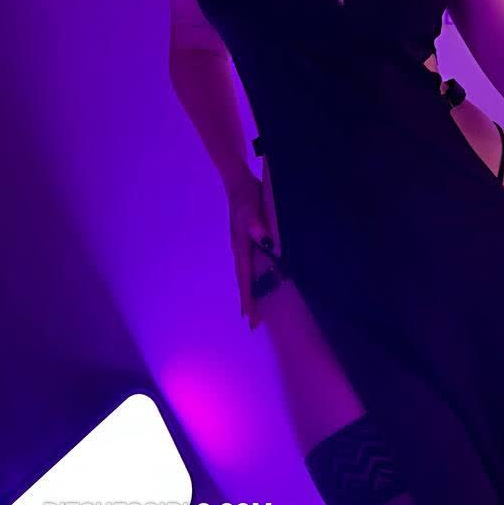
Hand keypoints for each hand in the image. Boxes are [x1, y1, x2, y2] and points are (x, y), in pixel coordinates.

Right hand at [227, 172, 281, 331]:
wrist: (237, 181)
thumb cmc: (246, 194)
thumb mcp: (251, 207)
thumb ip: (256, 223)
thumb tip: (265, 242)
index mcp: (241, 246)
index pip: (245, 278)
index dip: (248, 298)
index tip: (249, 318)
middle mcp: (239, 249)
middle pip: (243, 281)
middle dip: (247, 301)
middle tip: (252, 323)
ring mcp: (242, 245)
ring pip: (245, 274)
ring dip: (248, 291)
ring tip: (251, 309)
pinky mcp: (246, 239)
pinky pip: (249, 265)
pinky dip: (251, 278)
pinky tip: (256, 281)